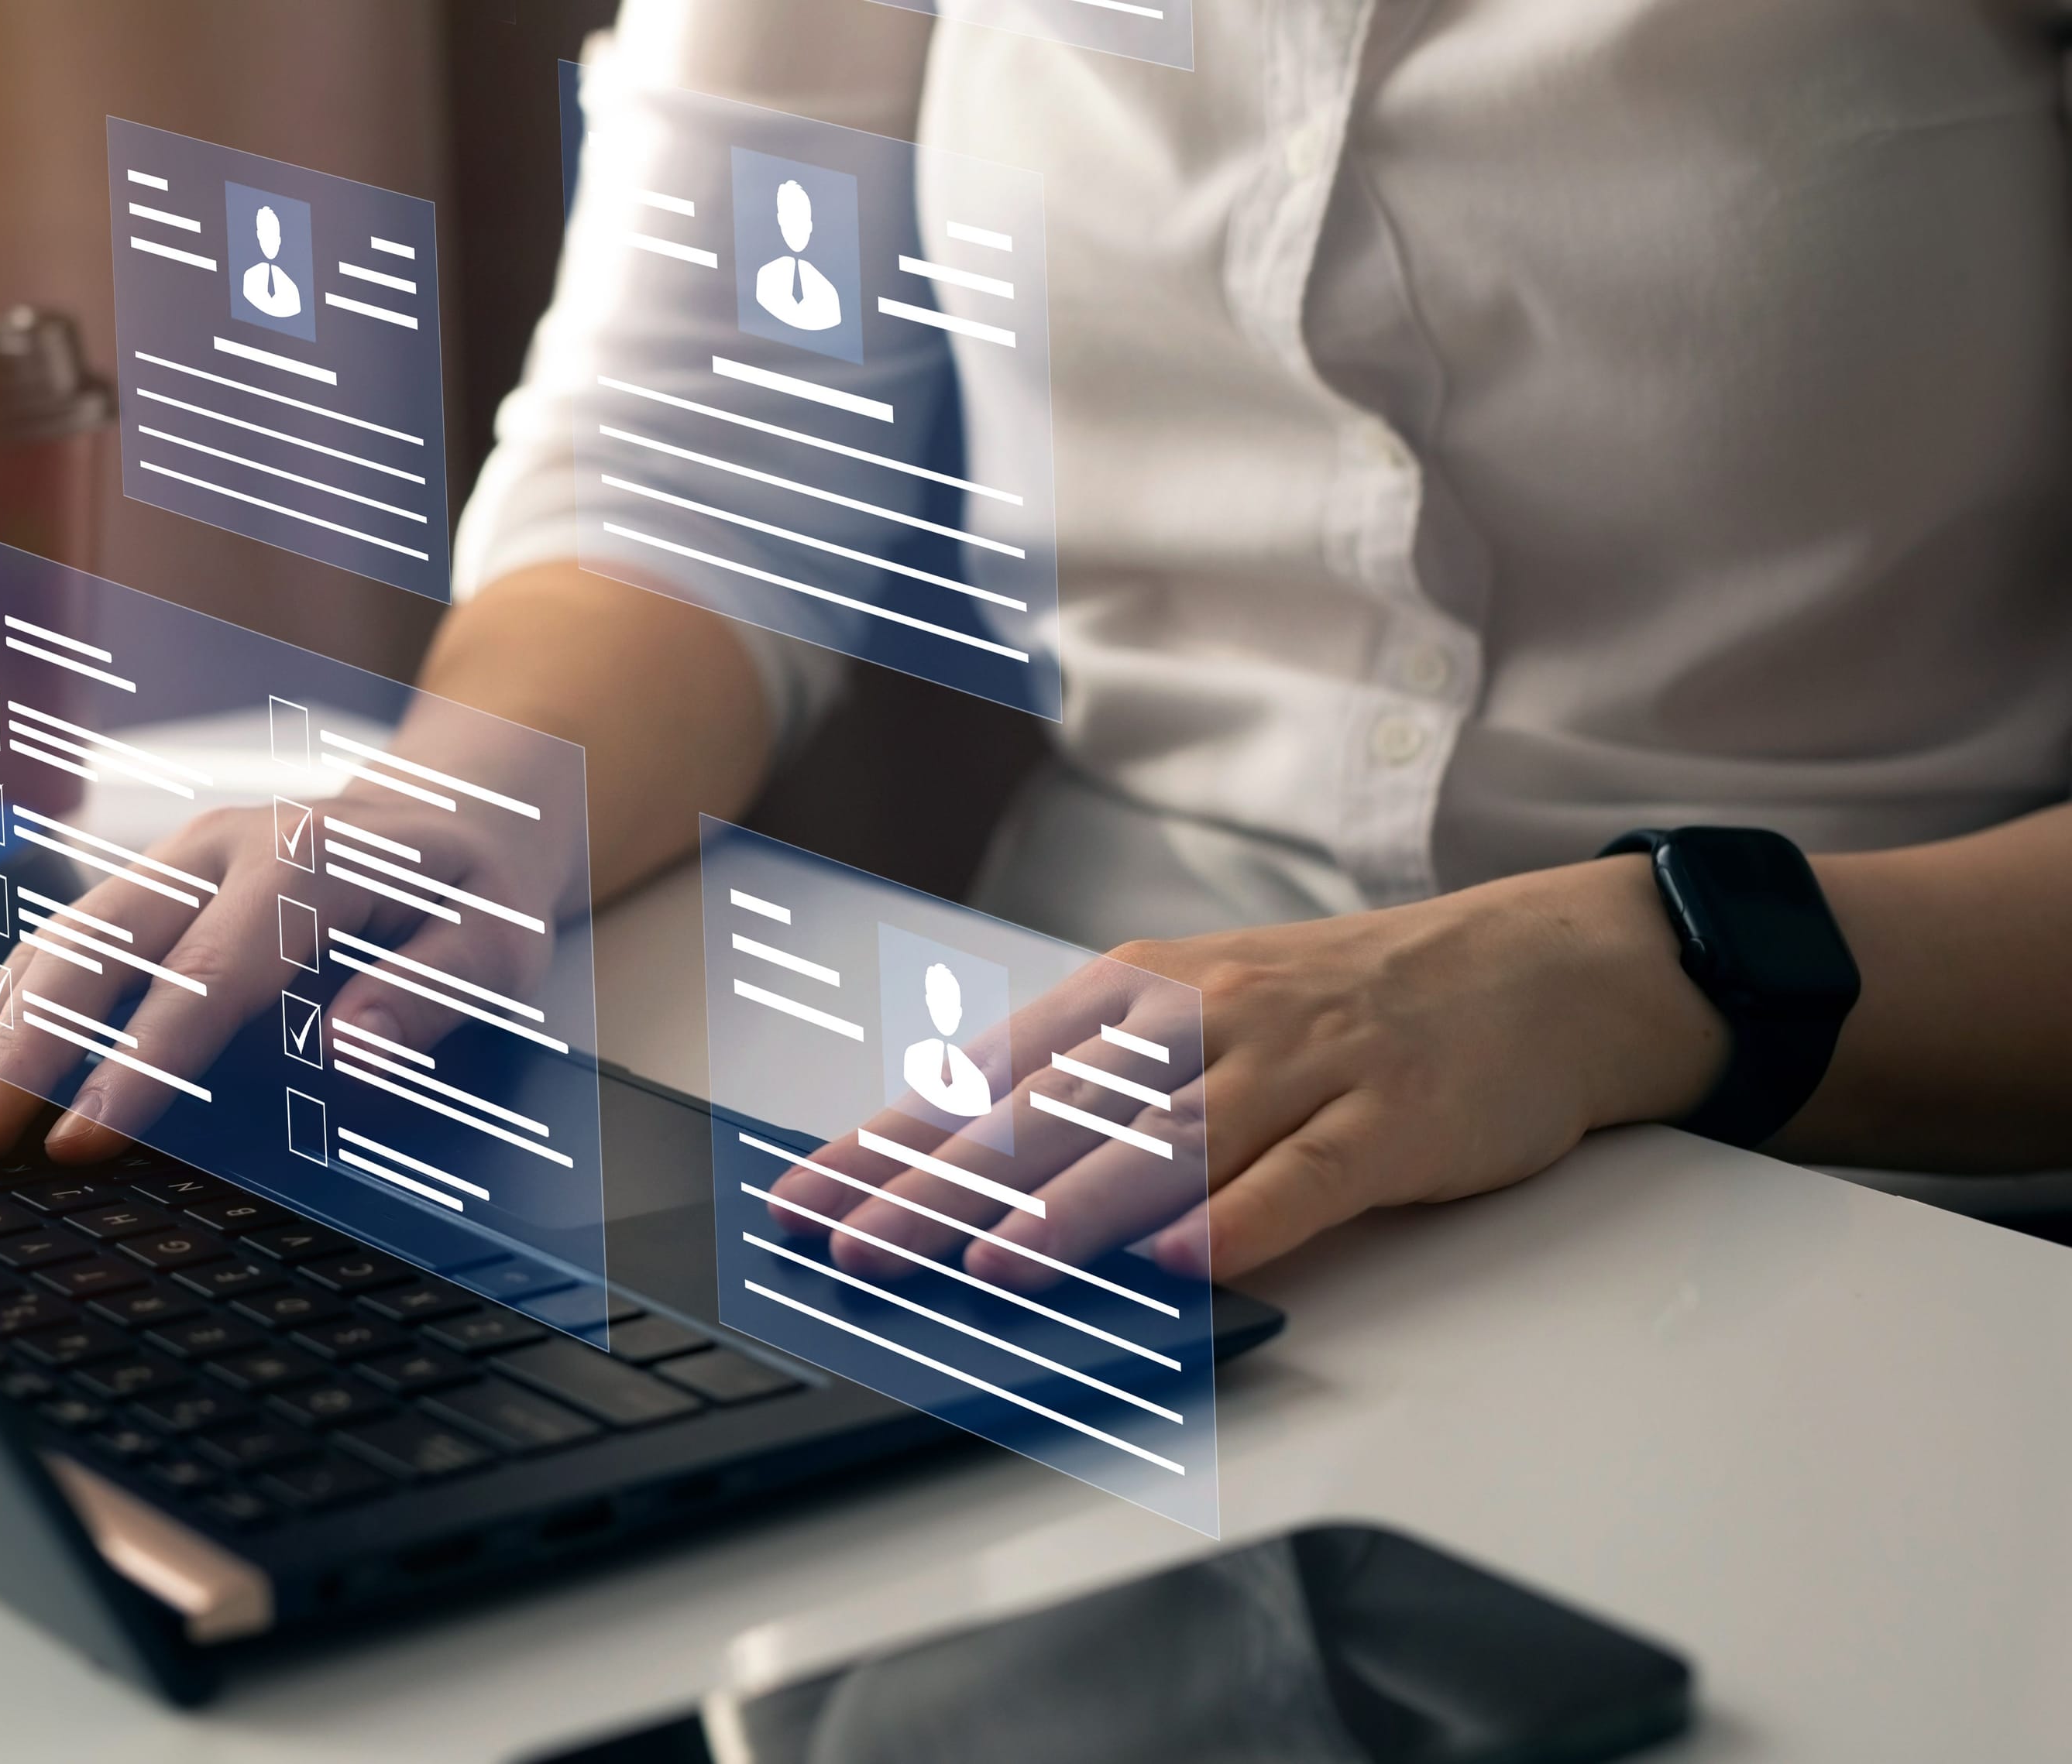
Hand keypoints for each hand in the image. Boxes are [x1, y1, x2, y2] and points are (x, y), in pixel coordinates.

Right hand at [0, 785, 567, 1166]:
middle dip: (18, 1053)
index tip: (80, 1144)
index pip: (209, 973)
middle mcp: (220, 846)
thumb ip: (430, 996)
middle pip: (97, 948)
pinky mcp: (149, 888)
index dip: (140, 1063)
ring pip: (52, 945)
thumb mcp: (500, 943)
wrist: (463, 806)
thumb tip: (353, 1054)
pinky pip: (55, 949)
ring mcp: (173, 861)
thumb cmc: (476, 891)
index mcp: (307, 858)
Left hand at [767, 856, 1729, 1283]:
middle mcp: (1209, 1019)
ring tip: (995, 1262)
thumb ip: (1097, 1080)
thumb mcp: (1203, 1011)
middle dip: (947, 1187)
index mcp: (1144, 991)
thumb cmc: (1343, 1004)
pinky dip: (1239, 1220)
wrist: (1533, 969)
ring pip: (1171, 1142)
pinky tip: (1179, 1263)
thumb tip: (967, 1164)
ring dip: (1077, 1208)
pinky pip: (1304, 1176)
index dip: (894, 1138)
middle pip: (1059, 1113)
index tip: (807, 1193)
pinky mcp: (1391, 1119)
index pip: (991, 1071)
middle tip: (858, 1245)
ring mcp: (1303, 1066)